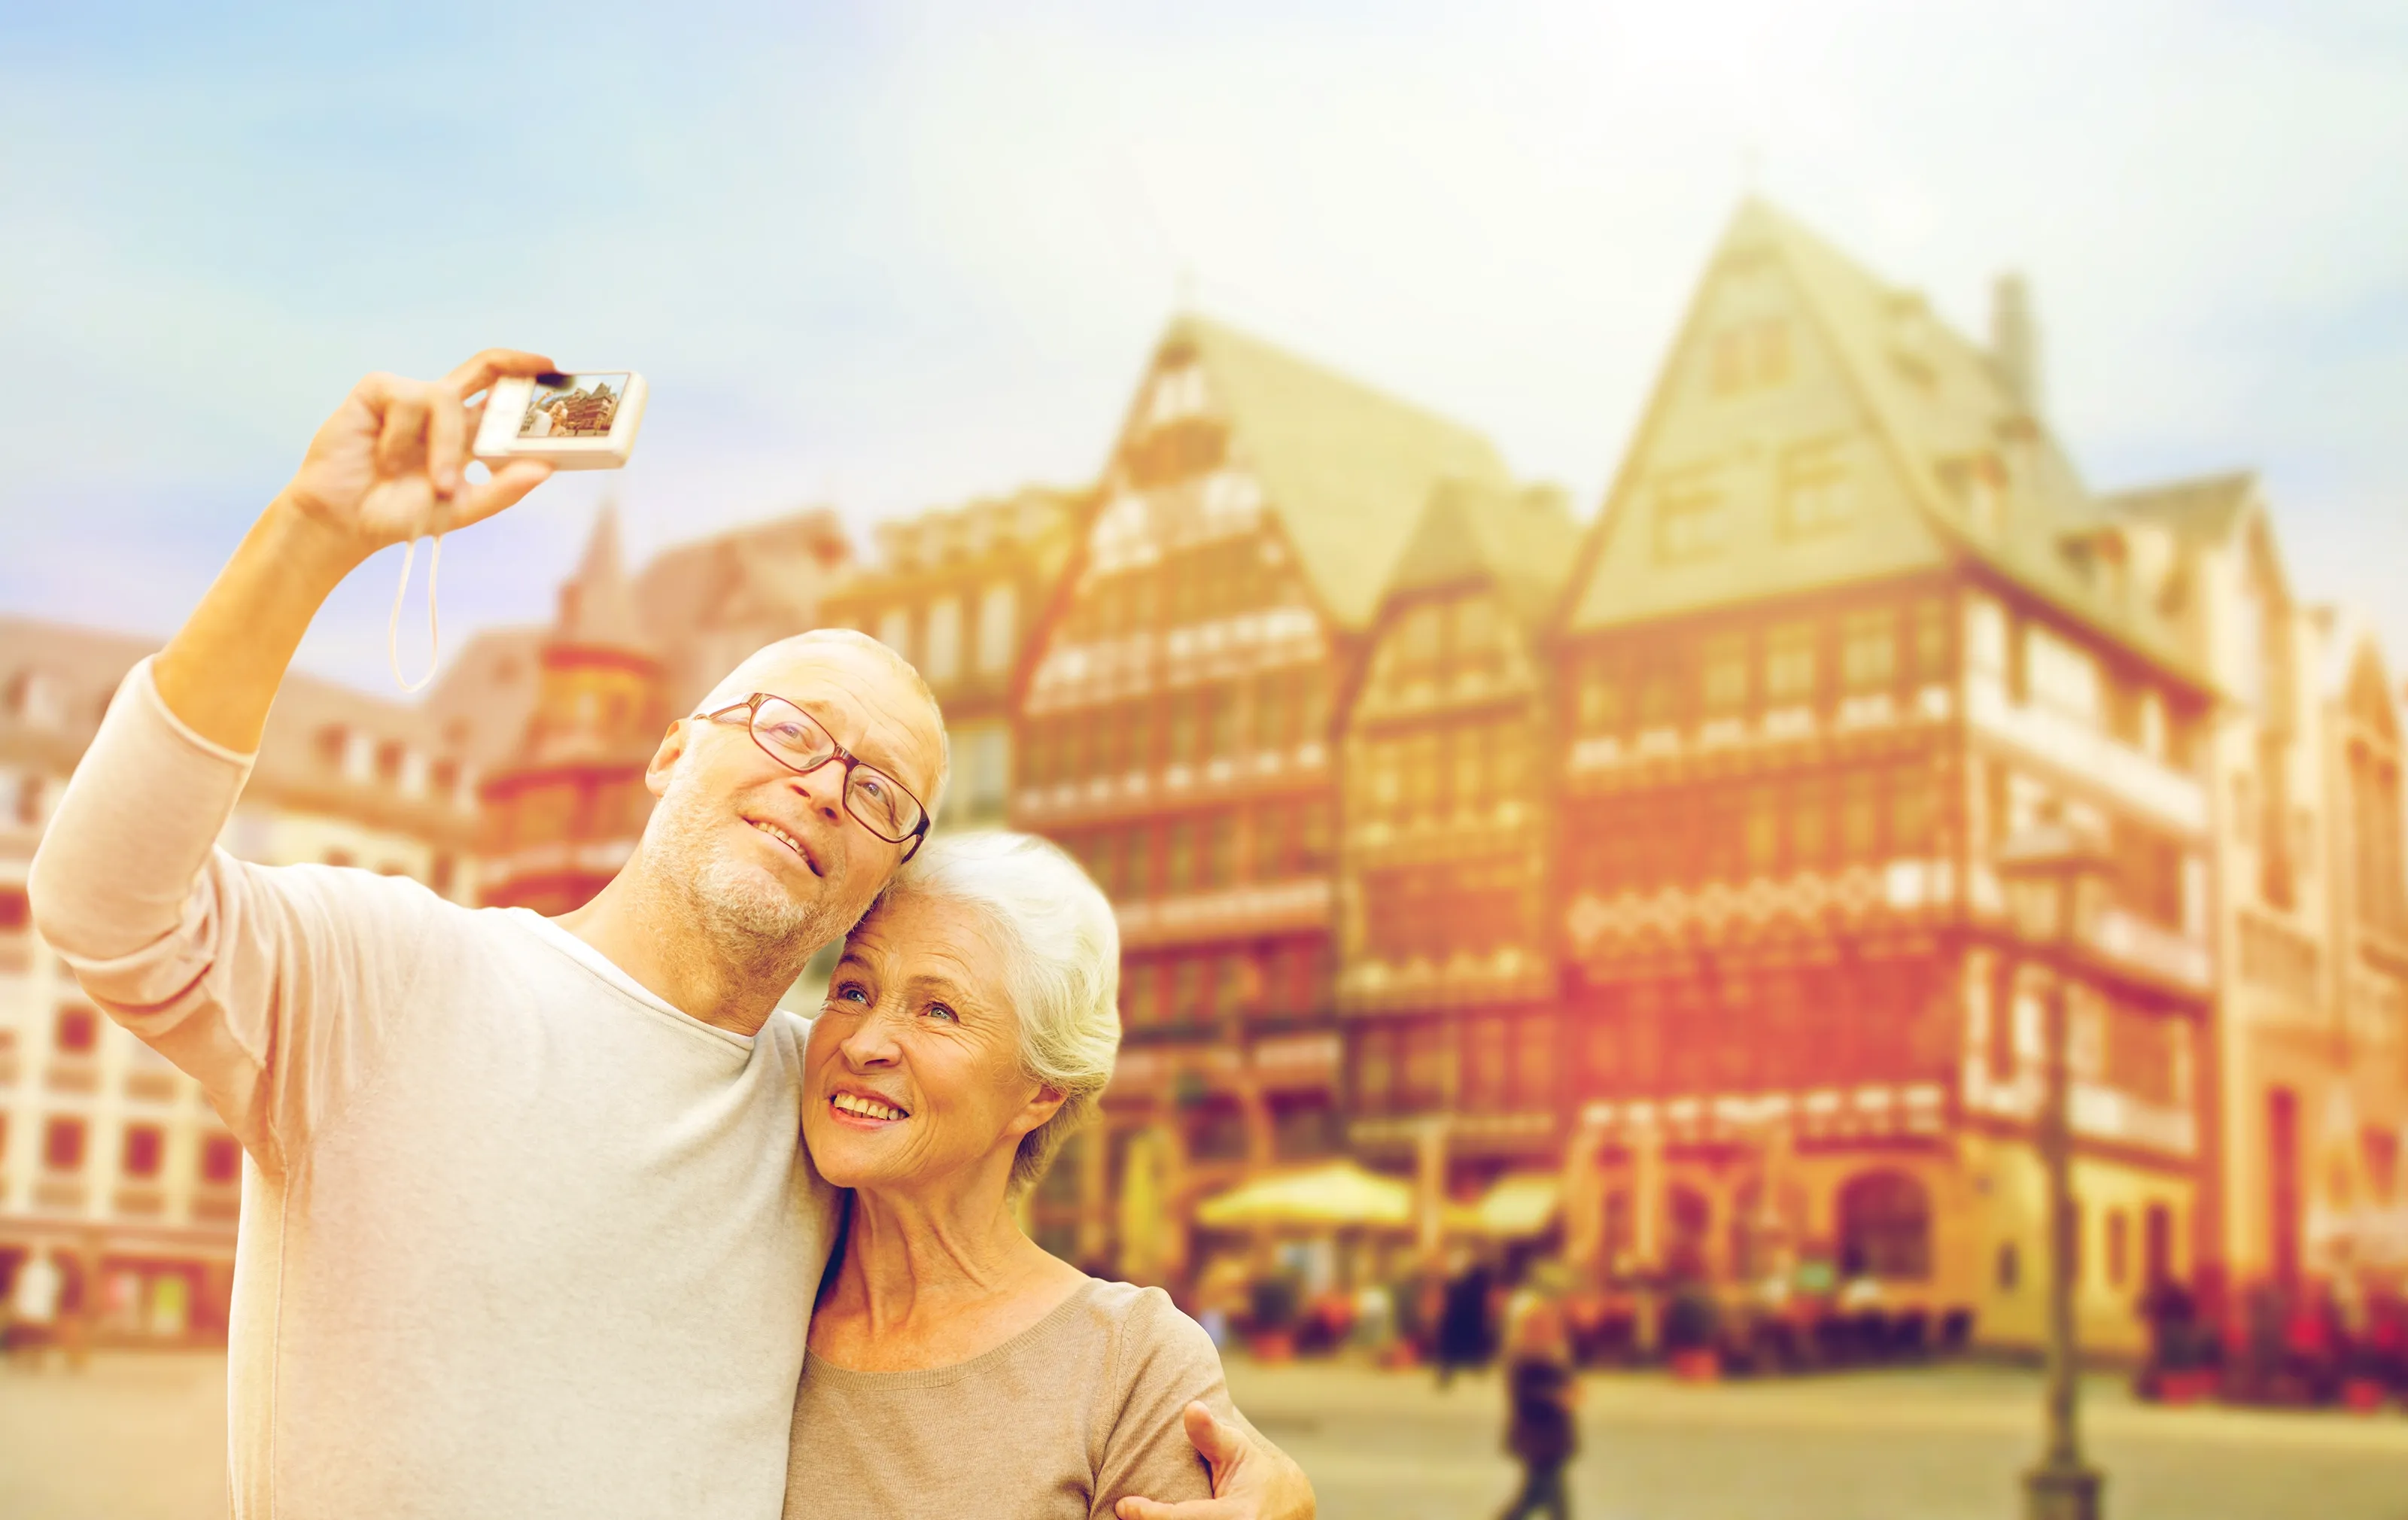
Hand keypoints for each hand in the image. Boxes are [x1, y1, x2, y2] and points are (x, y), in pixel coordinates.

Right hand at [277, 348, 559, 556]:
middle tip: (542, 365)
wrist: (344, 521)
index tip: (559, 378)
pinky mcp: (377, 390)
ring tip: (434, 483)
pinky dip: (401, 437)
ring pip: (446, 399)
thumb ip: (502, 490)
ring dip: (444, 447)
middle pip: (485, 368)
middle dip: (514, 362)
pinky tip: (385, 459)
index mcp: (464, 434)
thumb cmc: (398, 514)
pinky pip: (407, 399)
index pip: (502, 400)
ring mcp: (409, 397)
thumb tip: (546, 469)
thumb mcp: (460, 507)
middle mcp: (441, 410)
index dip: (529, 387)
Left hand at [1115, 1402, 1315, 1519]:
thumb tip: (1191, 1408)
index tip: (1123, 1506)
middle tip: (1124, 1511)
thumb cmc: (1255, 1475)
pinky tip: (1154, 1519)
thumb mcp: (1237, 1450)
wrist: (1288, 1508)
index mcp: (1237, 1518)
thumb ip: (1210, 1435)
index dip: (1150, 1515)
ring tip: (1136, 1516)